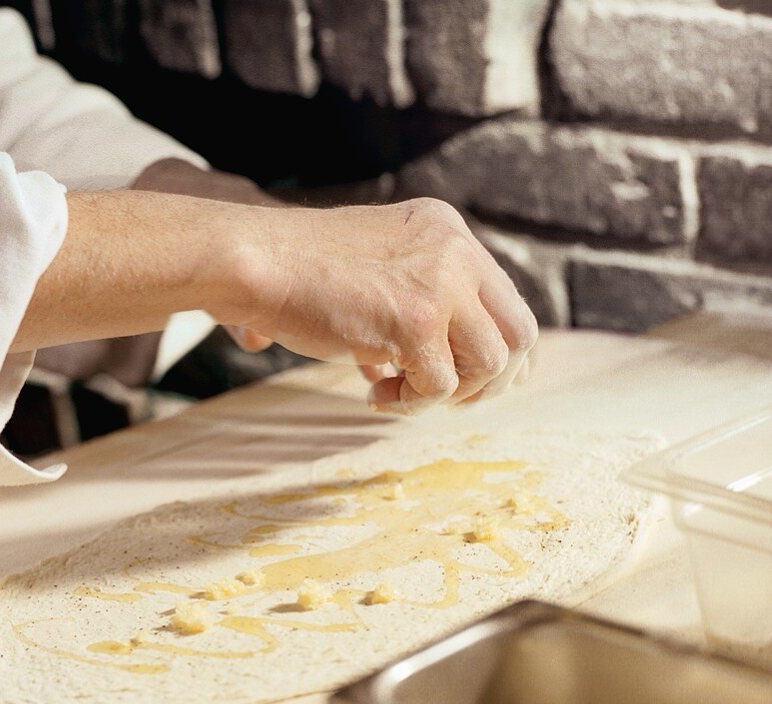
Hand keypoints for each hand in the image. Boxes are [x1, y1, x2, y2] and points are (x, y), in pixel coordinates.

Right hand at [14, 191, 535, 417]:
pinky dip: (409, 403)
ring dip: (448, 395)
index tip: (463, 379)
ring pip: (490, 365)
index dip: (493, 351)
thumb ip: (406, 307)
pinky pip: (440, 387)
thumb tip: (422, 371)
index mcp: (446, 231)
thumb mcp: (368, 275)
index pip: (505, 301)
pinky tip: (372, 393)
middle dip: (491, 381)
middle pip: (519, 334)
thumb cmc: (295, 274)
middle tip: (448, 399)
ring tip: (396, 394)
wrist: (253, 261)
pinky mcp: (416, 322)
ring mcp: (440, 285)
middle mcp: (456, 252)